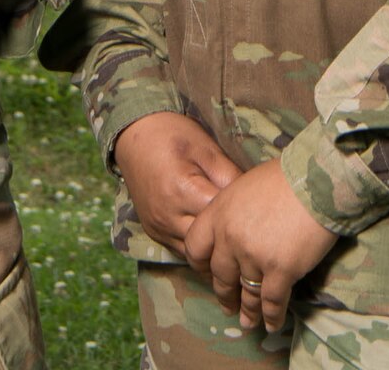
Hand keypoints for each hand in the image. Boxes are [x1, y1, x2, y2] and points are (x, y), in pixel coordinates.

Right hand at [111, 112, 240, 255]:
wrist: (134, 135)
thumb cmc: (174, 135)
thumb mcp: (208, 149)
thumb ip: (230, 176)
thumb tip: (252, 201)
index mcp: (182, 191)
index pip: (222, 217)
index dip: (241, 213)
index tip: (254, 206)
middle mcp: (167, 215)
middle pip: (210, 241)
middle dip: (229, 234)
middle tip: (248, 224)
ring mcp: (158, 227)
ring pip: (196, 254)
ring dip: (213, 246)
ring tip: (231, 233)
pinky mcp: (154, 232)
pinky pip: (182, 251)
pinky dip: (198, 247)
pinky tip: (211, 234)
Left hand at [183, 161, 337, 333]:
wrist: (315, 181)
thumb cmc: (284, 177)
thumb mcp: (245, 185)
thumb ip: (235, 210)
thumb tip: (239, 226)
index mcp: (218, 212)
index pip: (195, 246)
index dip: (199, 264)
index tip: (206, 273)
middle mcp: (230, 237)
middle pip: (220, 275)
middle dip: (224, 294)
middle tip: (228, 304)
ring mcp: (253, 256)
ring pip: (246, 292)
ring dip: (247, 311)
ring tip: (247, 322)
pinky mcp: (280, 271)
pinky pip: (271, 301)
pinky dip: (272, 316)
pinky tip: (271, 324)